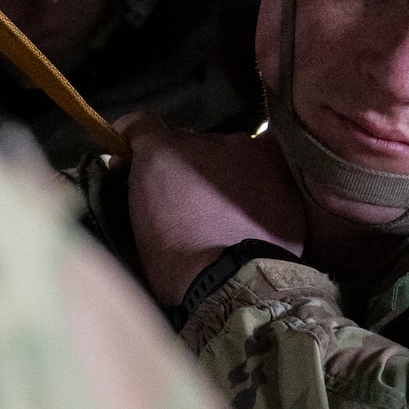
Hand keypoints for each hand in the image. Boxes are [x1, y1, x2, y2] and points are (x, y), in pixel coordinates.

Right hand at [121, 112, 308, 305]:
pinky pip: (260, 163)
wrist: (237, 284)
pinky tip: (252, 207)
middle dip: (182, 163)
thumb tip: (138, 172)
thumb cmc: (177, 265)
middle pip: (188, 142)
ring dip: (220, 170)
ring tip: (225, 209)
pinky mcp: (277, 167)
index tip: (130, 154)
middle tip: (186, 198)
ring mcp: (246, 150)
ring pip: (226, 152)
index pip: (141, 124)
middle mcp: (204, 140)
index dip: (133, 137)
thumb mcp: (139, 225)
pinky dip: (253, 179)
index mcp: (162, 153)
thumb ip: (140, 187)